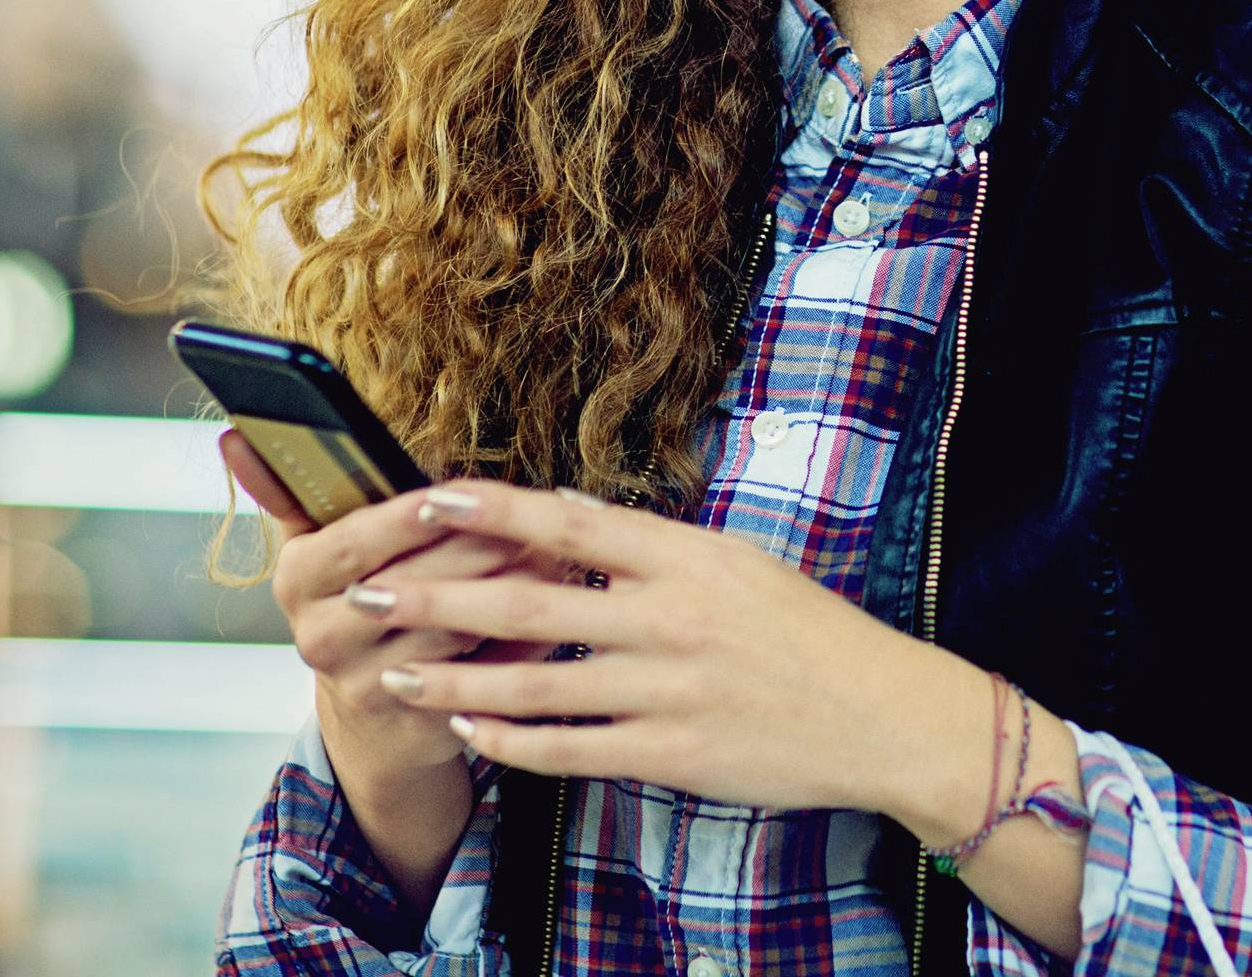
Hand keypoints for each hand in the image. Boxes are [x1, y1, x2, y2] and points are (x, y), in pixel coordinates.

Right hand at [222, 431, 572, 768]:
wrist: (374, 713)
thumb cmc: (354, 599)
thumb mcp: (319, 544)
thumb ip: (290, 488)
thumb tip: (234, 435)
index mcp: (297, 581)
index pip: (351, 543)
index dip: (400, 519)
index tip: (444, 495)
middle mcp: (322, 638)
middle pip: (408, 585)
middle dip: (475, 547)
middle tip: (529, 518)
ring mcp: (369, 684)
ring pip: (452, 629)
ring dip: (510, 588)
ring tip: (555, 551)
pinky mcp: (419, 717)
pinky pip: (482, 672)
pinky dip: (525, 638)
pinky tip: (558, 607)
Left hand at [342, 479, 954, 816]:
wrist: (881, 713)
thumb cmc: (809, 633)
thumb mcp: (740, 563)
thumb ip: (656, 549)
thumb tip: (576, 521)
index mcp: (687, 557)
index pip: (569, 522)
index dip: (491, 509)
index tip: (426, 497)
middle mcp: (669, 618)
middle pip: (529, 602)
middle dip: (438, 597)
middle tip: (370, 589)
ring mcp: (667, 690)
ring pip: (535, 684)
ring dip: (456, 681)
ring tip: (395, 675)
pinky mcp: (672, 754)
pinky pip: (572, 750)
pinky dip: (513, 744)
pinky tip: (472, 734)